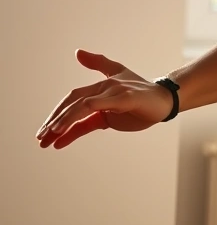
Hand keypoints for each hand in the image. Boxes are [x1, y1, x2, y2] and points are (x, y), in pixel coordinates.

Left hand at [36, 50, 173, 149]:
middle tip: (41, 139)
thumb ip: (87, 119)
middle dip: (55, 120)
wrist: (167, 101)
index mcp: (101, 88)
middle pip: (73, 101)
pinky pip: (97, 105)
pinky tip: (66, 128)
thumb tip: (64, 129)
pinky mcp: (125, 97)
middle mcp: (105, 86)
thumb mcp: (111, 115)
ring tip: (50, 136)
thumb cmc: (141, 104)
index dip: (57, 115)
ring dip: (63, 120)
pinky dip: (79, 114)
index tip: (44, 135)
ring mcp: (114, 90)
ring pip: (81, 104)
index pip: (72, 100)